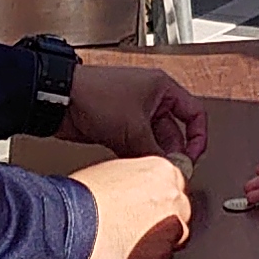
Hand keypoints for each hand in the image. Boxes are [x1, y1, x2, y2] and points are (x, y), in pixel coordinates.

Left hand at [62, 65, 206, 162]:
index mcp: (162, 88)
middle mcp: (150, 99)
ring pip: (154, 141)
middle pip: (174, 131)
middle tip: (170, 170)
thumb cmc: (94, 94)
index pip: (194, 113)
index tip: (193, 157)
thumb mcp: (134, 127)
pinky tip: (135, 169)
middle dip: (173, 152)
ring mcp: (133, 113)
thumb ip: (155, 151)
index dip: (198, 137)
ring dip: (153, 156)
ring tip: (151, 171)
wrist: (60, 99)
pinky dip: (137, 157)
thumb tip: (169, 169)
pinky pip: (136, 146)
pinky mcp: (118, 127)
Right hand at [74, 154, 194, 258]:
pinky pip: (164, 256)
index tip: (151, 205)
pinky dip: (150, 258)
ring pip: (178, 235)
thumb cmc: (82, 196)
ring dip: (160, 239)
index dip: (161, 198)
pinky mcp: (162, 251)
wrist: (71, 221)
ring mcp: (171, 223)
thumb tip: (142, 191)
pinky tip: (130, 251)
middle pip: (181, 209)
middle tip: (140, 223)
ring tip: (133, 239)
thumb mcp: (115, 170)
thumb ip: (139, 179)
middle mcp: (172, 194)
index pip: (176, 185)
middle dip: (164, 218)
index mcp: (161, 169)